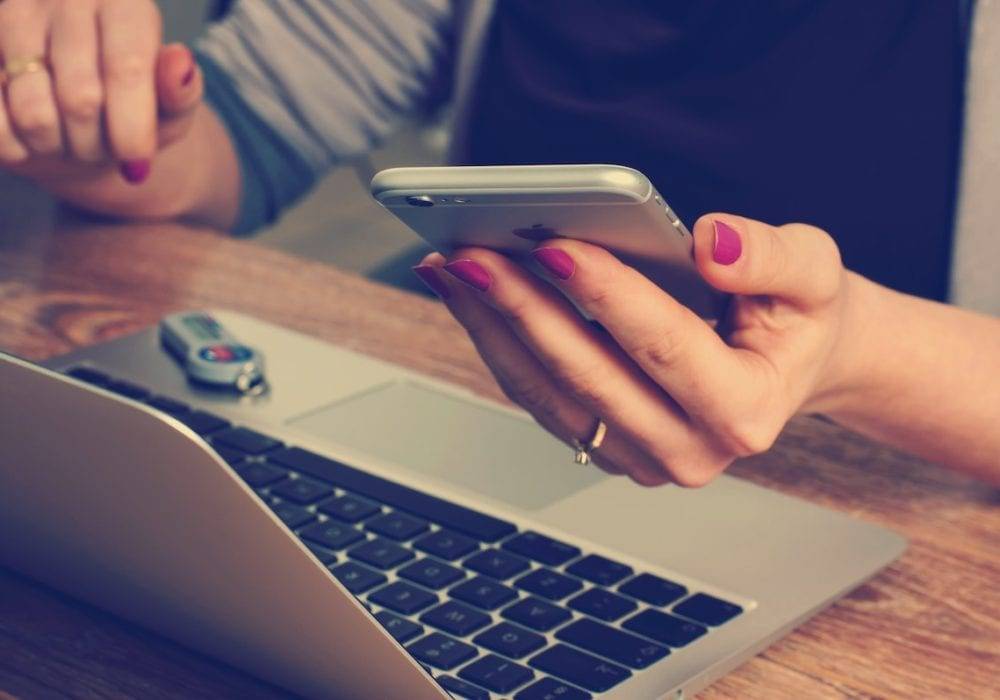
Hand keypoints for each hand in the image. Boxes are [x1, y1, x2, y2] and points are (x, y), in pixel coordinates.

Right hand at [0, 0, 201, 184]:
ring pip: (34, 114)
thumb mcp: (171, 108)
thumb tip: (180, 64)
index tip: (137, 161)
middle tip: (102, 148)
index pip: (126, 68)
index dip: (132, 127)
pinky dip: (17, 147)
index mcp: (122, 2)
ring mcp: (11, 19)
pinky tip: (32, 137)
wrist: (78, 118)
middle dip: (96, 145)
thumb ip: (181, 92)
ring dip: (57, 147)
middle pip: (80, 98)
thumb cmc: (132, 109)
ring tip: (70, 138)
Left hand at [413, 214, 856, 486]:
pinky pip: (538, 397)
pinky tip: (470, 295)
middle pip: (588, 376)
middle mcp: (689, 451)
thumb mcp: (813, 273)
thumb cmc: (798, 317)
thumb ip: (772, 257)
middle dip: (524, 309)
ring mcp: (640, 457)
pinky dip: (499, 343)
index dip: (607, 295)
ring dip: (493, 328)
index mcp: (746, 411)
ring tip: (453, 267)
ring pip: (548, 393)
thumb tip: (710, 243)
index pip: (664, 347)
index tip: (555, 246)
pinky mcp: (605, 445)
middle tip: (472, 254)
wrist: (788, 364)